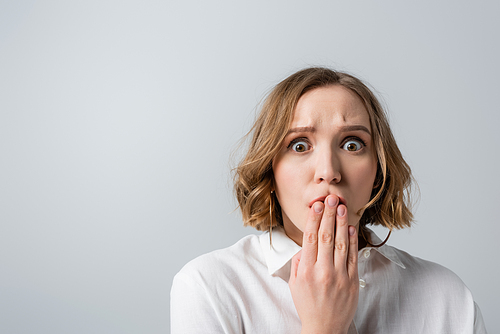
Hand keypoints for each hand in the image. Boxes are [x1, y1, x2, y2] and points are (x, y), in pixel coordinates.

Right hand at [289, 195, 358, 333]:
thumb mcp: (294, 284)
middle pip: (326, 237)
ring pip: (341, 243)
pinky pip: (353, 256)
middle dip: (328, 215)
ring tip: (340, 207)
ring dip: (341, 223)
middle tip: (330, 199)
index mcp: (305, 271)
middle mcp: (322, 271)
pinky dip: (353, 240)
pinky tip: (351, 227)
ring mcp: (339, 276)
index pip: (310, 238)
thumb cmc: (308, 305)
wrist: (325, 328)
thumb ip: (298, 262)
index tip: (316, 205)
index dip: (313, 219)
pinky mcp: (352, 281)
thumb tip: (305, 245)